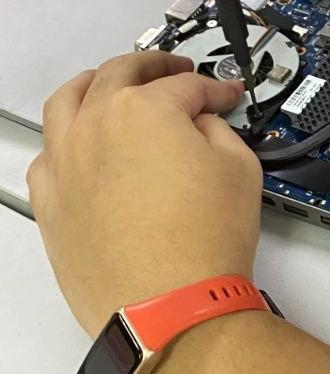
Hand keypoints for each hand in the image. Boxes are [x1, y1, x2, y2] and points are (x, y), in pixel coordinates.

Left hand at [28, 53, 262, 336]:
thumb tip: (203, 125)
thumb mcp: (240, 169)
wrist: (171, 307)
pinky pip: (46, 157)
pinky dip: (62, 141)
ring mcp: (65, 165)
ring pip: (65, 103)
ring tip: (107, 84)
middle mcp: (94, 127)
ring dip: (91, 84)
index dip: (212, 88)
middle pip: (118, 76)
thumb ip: (218, 130)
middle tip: (171, 70)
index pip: (184, 84)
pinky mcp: (50, 204)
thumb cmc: (203, 244)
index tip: (223, 96)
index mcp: (143, 110)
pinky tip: (78, 146)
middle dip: (151, 66)